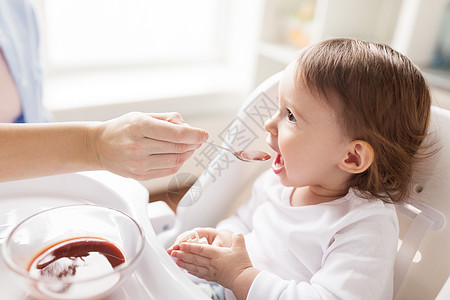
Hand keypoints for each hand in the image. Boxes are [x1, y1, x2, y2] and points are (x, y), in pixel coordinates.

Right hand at [90, 112, 208, 179]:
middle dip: (193, 143)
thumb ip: (168, 120)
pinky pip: (168, 170)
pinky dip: (178, 162)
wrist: (98, 146)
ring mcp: (139, 164)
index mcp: (139, 126)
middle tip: (198, 138)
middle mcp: (138, 146)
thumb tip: (189, 128)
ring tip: (189, 145)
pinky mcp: (140, 176)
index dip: (195, 134)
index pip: (176, 133)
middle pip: (178, 148)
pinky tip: (178, 155)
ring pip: (176, 161)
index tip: (204, 134)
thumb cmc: (122, 128)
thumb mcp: (143, 115)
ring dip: (187, 153)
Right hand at [167, 228, 233, 255]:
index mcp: (206, 231)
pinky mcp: (193, 244)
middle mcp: (199, 234)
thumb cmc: (223, 240)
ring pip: (184, 241)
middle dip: (178, 243)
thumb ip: (217, 246)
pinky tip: (175, 256)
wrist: (224, 240)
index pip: (195, 233)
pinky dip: (179, 251)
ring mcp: (195, 239)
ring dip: (176, 247)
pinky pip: (185, 246)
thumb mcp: (222, 243)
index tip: (181, 245)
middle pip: (186, 236)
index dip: (187, 239)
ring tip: (170, 253)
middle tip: (172, 249)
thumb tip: (214, 249)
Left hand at [170, 233, 256, 290]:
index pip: (201, 249)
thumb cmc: (242, 265)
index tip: (181, 244)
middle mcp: (212, 263)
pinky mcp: (213, 278)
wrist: (243, 280)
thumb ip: (238, 239)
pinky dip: (192, 272)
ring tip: (176, 261)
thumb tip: (237, 233)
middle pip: (194, 258)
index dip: (190, 246)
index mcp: (217, 254)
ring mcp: (211, 271)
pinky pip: (200, 274)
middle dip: (183, 254)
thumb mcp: (241, 248)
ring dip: (184, 263)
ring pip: (195, 267)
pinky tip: (188, 271)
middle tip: (173, 252)